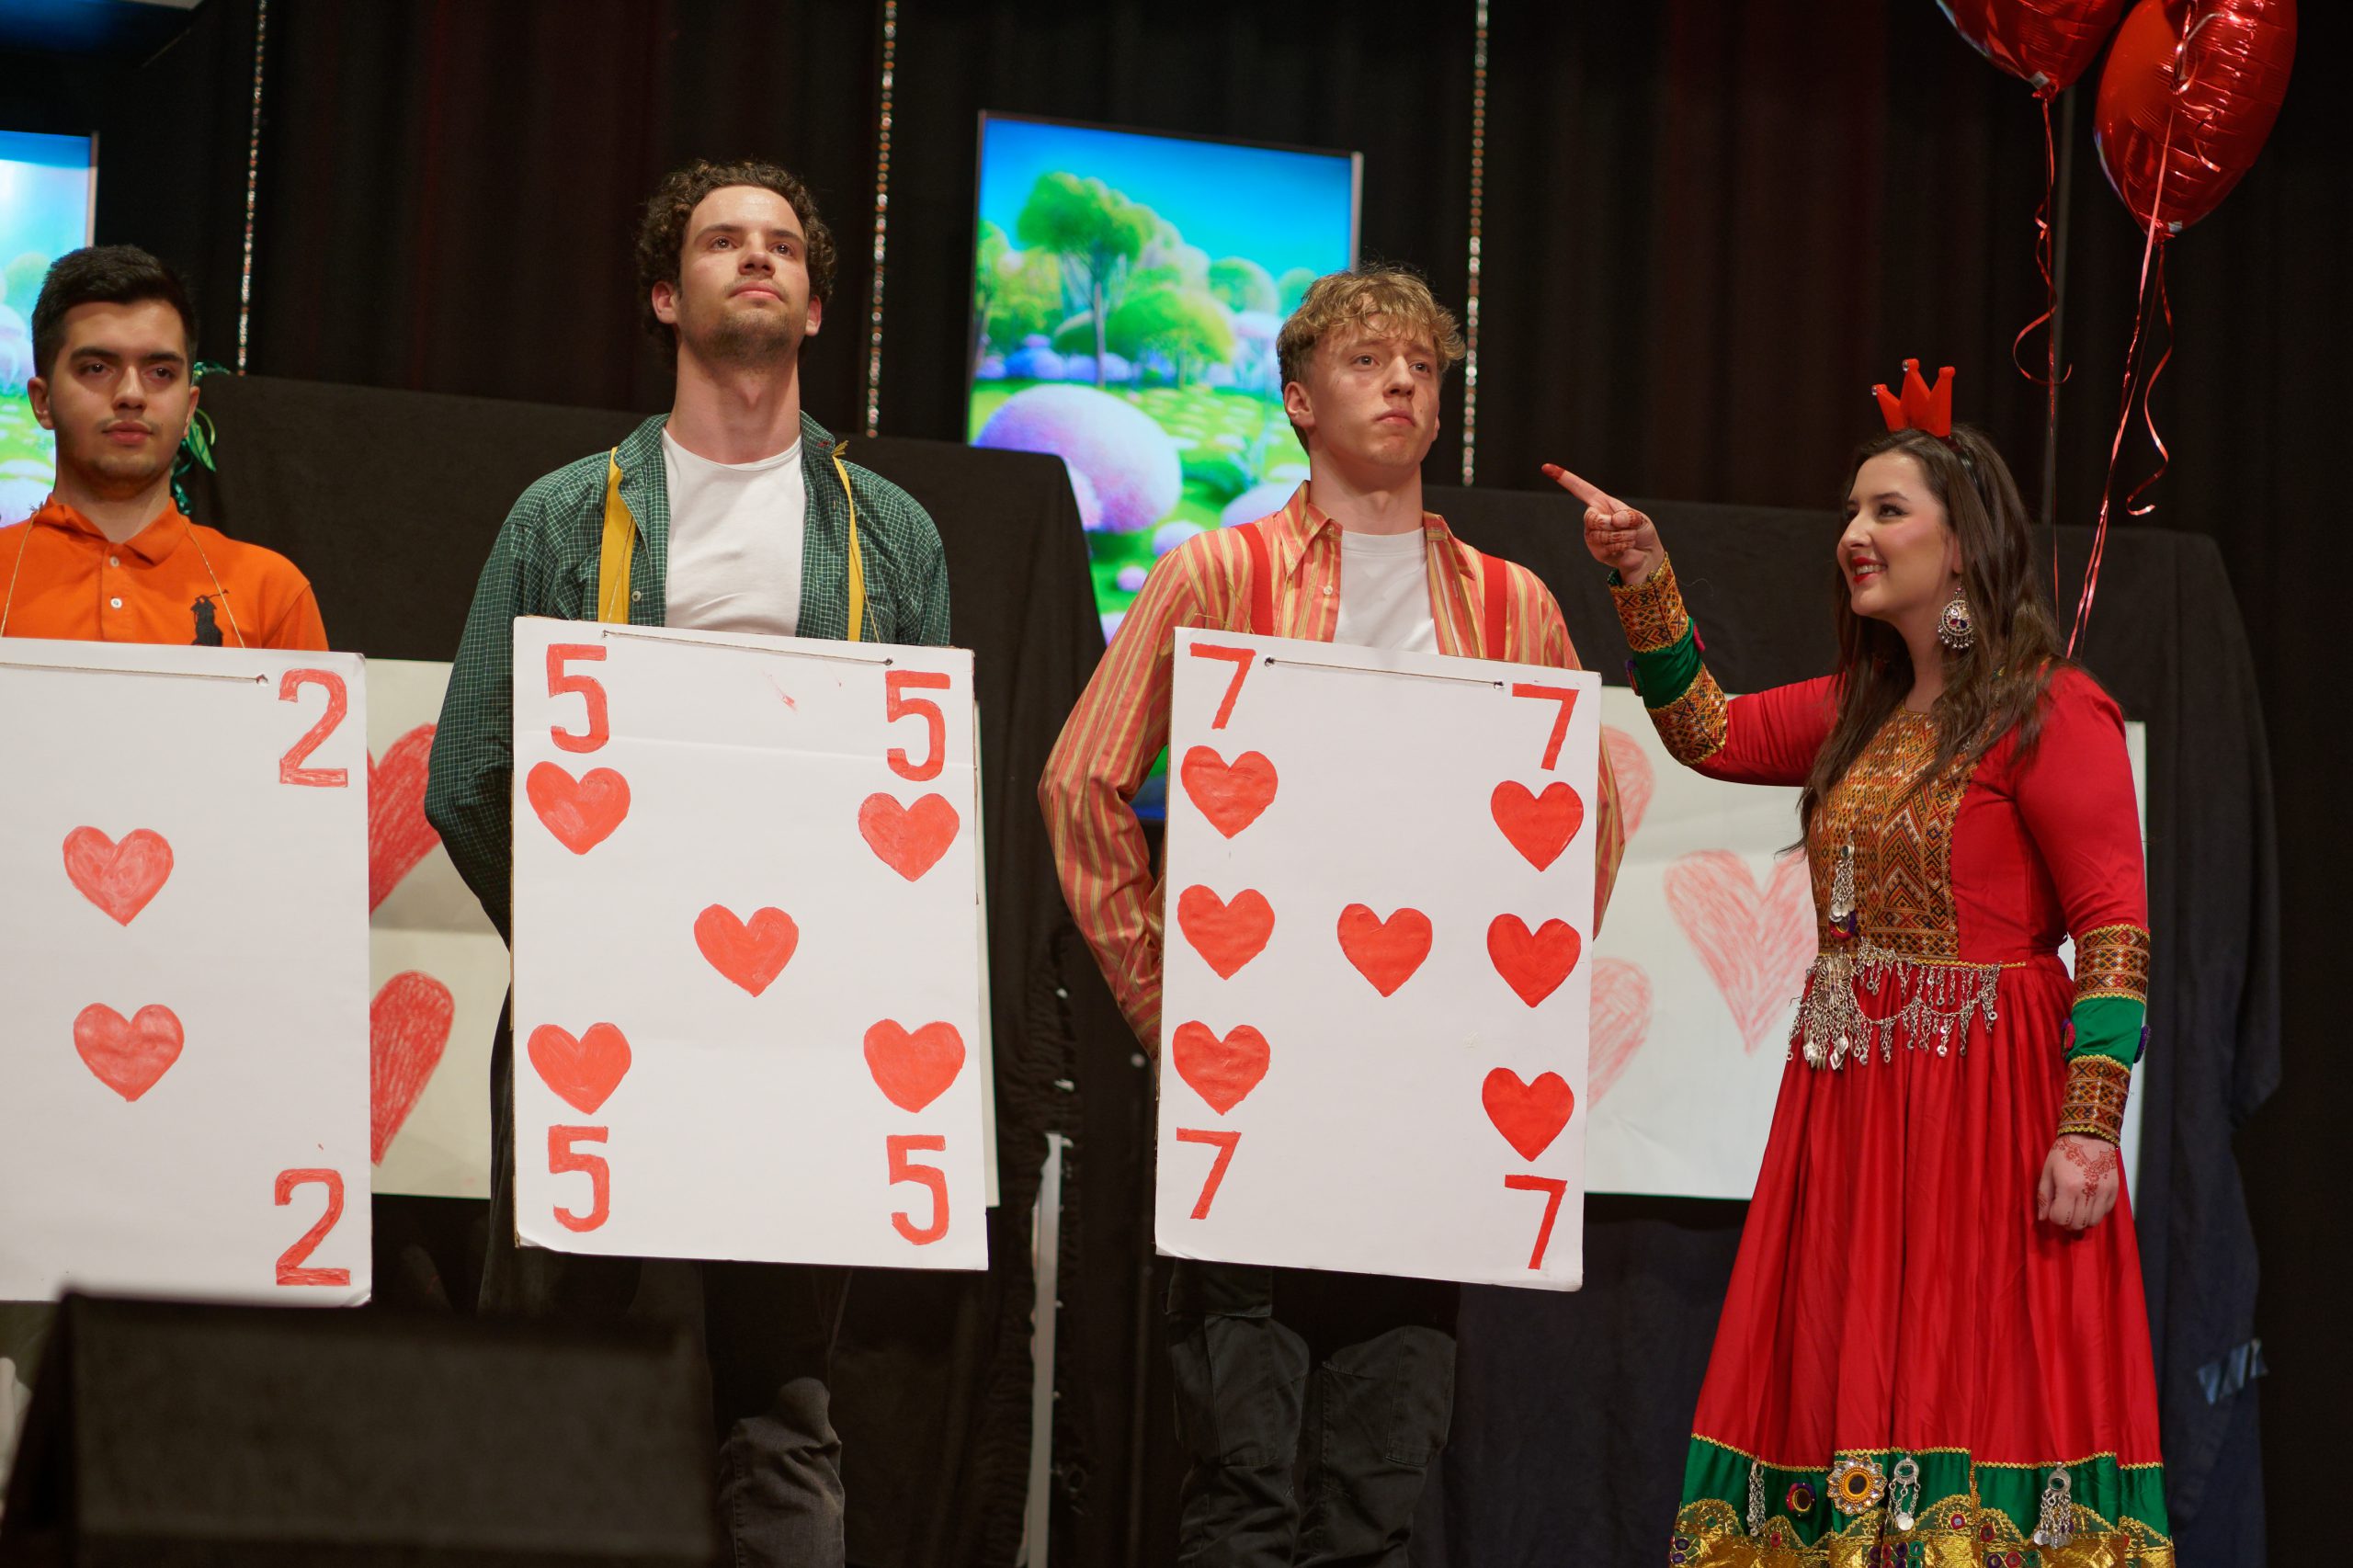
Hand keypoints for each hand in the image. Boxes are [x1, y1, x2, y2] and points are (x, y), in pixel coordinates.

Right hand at [1545, 464, 1661, 583]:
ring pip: (1601, 535)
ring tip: (1630, 538)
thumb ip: (1629, 516)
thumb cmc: (1642, 532)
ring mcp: (1593, 535)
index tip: (1546, 467)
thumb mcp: (1640, 518)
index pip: (1580, 488)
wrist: (1647, 555)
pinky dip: (1621, 546)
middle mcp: (1593, 518)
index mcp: (1601, 502)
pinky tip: (1625, 547)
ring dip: (1622, 536)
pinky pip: (1605, 547)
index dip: (1564, 478)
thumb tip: (1614, 520)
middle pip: (1591, 518)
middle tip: (1625, 527)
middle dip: (1611, 524)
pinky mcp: (1596, 551)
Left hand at [2036, 1134, 2121, 1231]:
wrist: (2090, 1136)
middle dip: (2068, 1223)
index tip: (2053, 1210)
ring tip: (2076, 1209)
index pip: (2061, 1218)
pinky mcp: (2114, 1191)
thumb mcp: (2047, 1171)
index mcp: (2068, 1187)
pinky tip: (2088, 1202)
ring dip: (2083, 1220)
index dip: (2054, 1218)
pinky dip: (2096, 1212)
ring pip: (2094, 1222)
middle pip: (2078, 1224)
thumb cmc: (2064, 1152)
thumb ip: (2043, 1196)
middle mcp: (2088, 1192)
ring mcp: (2104, 1193)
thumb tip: (2042, 1218)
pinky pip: (2105, 1213)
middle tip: (2064, 1213)